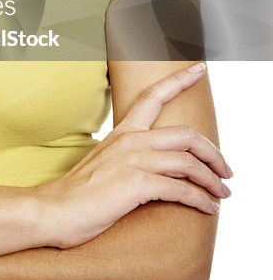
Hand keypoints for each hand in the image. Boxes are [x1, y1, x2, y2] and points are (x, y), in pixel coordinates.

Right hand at [36, 63, 231, 249]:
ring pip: (190, 162)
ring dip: (213, 180)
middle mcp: (131, 141)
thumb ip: (127, 157)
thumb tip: (151, 166)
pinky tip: (208, 208)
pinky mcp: (138, 184)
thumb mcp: (105, 164)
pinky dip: (201, 199)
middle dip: (214, 153)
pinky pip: (182, 189)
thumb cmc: (78, 195)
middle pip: (187, 135)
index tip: (200, 69)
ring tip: (223, 193)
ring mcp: (134, 160)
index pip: (154, 96)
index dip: (180, 80)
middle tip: (226, 170)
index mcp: (123, 133)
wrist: (52, 211)